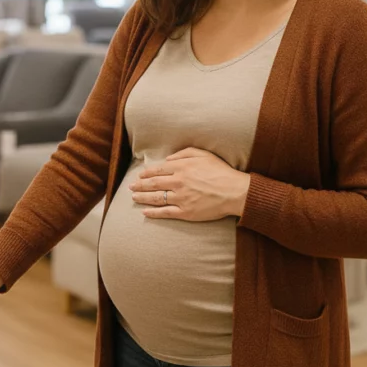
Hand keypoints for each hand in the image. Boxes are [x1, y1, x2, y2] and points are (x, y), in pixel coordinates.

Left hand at [128, 147, 249, 221]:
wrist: (234, 191)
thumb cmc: (221, 171)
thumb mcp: (203, 154)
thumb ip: (183, 154)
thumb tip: (167, 160)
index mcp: (181, 168)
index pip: (158, 170)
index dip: (147, 174)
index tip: (139, 176)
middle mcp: (178, 182)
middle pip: (154, 184)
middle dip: (140, 186)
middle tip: (131, 187)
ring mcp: (181, 198)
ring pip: (156, 198)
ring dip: (143, 198)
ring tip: (134, 198)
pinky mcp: (186, 212)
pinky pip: (166, 212)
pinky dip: (154, 213)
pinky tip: (145, 212)